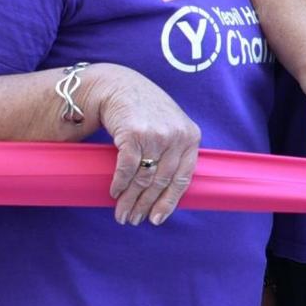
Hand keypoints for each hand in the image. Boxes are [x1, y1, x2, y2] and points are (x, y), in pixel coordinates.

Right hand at [89, 67, 201, 224]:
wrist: (118, 86)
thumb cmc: (144, 110)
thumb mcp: (170, 125)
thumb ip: (174, 150)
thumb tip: (166, 191)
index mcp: (191, 137)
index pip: (183, 178)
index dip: (169, 202)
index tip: (157, 220)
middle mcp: (177, 136)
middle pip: (161, 182)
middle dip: (145, 206)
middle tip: (133, 220)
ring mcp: (157, 135)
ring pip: (144, 179)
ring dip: (130, 201)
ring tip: (122, 214)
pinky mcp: (134, 134)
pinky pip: (127, 168)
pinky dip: (119, 184)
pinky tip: (114, 193)